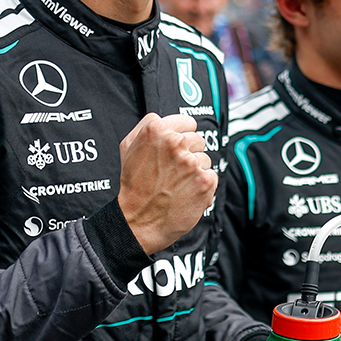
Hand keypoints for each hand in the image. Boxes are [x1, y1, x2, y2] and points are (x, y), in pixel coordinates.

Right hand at [118, 113, 217, 254]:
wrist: (138, 221)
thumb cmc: (133, 187)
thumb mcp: (128, 148)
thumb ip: (146, 127)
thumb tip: (162, 119)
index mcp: (156, 131)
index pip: (187, 122)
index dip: (182, 136)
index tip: (176, 149)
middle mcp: (175, 143)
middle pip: (198, 140)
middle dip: (189, 154)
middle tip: (172, 170)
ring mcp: (192, 162)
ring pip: (205, 159)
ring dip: (195, 171)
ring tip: (177, 183)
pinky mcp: (205, 180)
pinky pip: (213, 176)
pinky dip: (203, 185)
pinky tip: (187, 192)